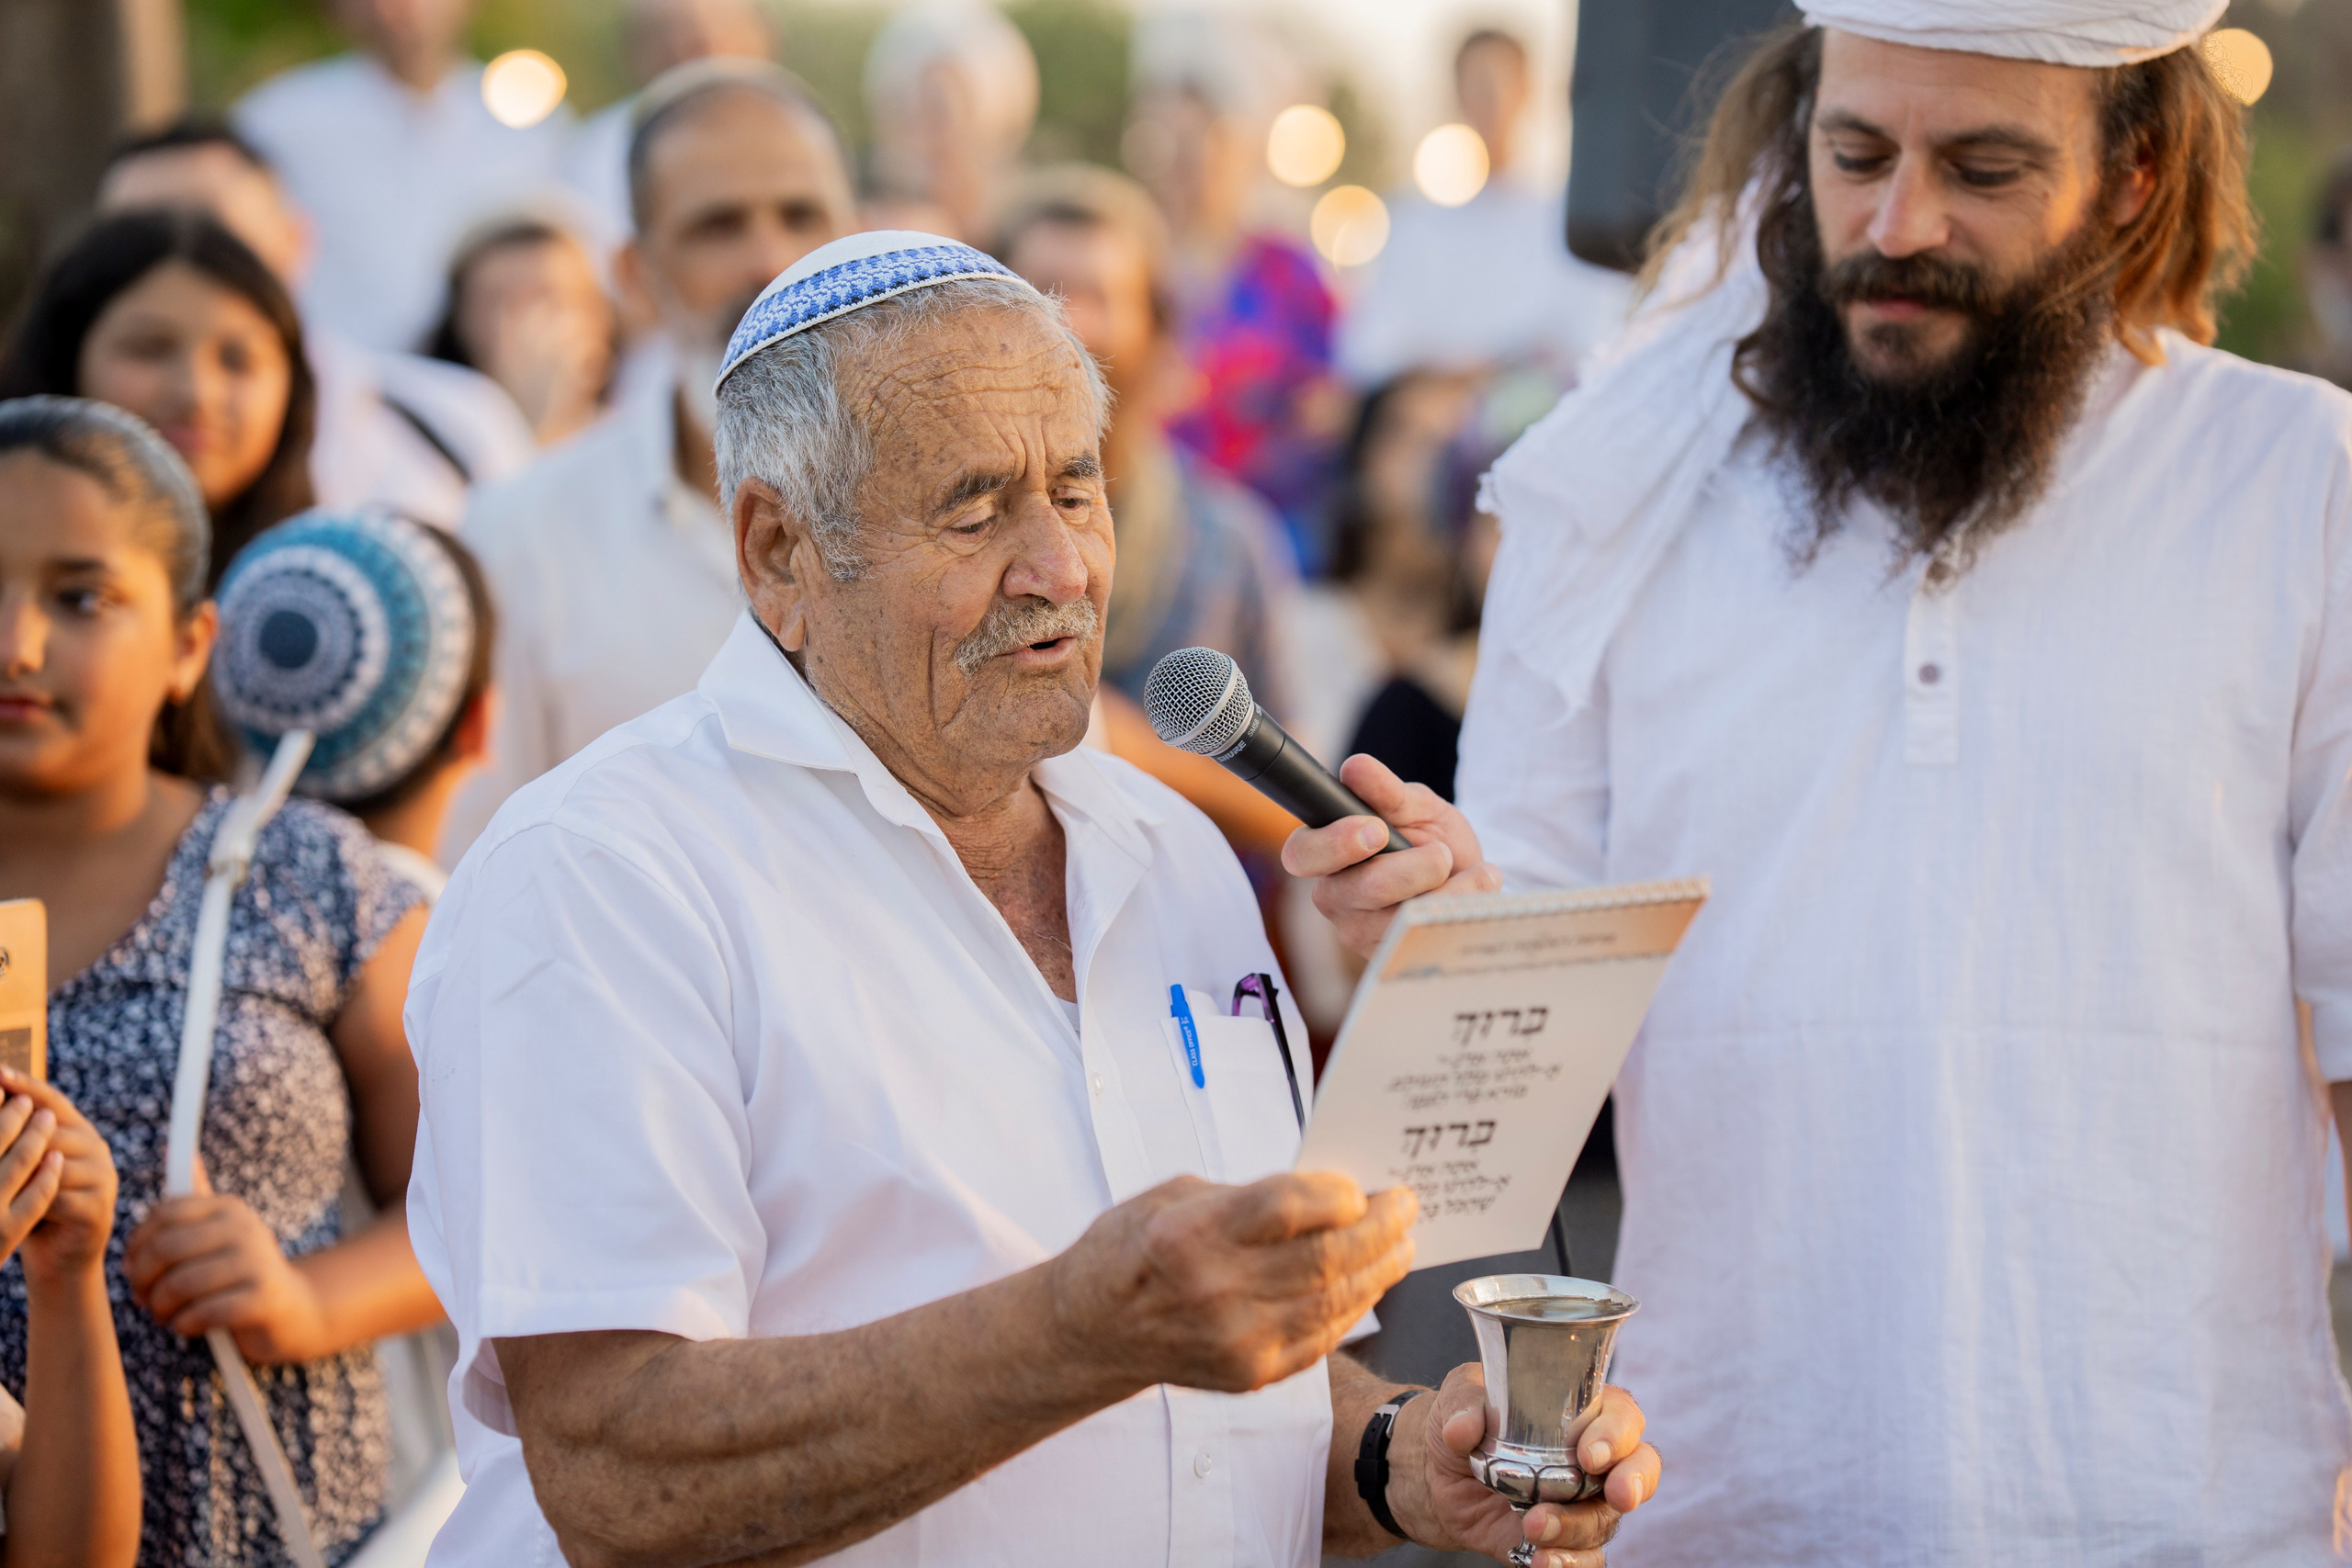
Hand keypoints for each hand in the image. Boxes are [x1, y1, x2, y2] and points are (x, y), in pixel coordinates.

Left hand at [0, 1069, 117, 1284]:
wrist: (61, 1255)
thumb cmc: (33, 1204)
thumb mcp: (25, 1165)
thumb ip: (20, 1137)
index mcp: (79, 1130)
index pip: (50, 1099)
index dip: (24, 1085)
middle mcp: (97, 1146)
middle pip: (48, 1130)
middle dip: (10, 1136)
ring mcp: (103, 1176)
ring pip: (51, 1164)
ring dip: (19, 1176)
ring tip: (1, 1185)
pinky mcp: (99, 1208)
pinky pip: (56, 1198)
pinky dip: (31, 1205)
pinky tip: (17, 1212)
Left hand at [125, 1187, 327, 1362]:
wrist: (293, 1310)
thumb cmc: (243, 1271)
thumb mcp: (222, 1230)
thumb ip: (197, 1194)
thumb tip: (171, 1148)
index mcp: (228, 1208)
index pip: (163, 1215)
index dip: (136, 1246)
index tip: (133, 1269)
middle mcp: (245, 1228)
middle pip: (165, 1250)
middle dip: (143, 1281)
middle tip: (144, 1299)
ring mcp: (257, 1262)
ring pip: (179, 1285)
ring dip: (161, 1308)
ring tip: (165, 1315)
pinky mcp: (262, 1300)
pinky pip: (202, 1313)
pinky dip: (185, 1324)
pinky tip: (188, 1325)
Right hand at [1048, 1172, 1417, 1394]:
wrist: (1089, 1331)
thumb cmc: (1131, 1248)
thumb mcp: (1176, 1195)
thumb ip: (1249, 1196)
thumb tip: (1326, 1194)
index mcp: (1189, 1233)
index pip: (1289, 1206)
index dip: (1338, 1194)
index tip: (1362, 1185)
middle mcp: (1215, 1290)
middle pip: (1326, 1258)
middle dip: (1379, 1228)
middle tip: (1405, 1205)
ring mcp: (1237, 1340)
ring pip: (1335, 1301)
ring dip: (1379, 1269)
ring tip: (1402, 1243)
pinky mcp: (1251, 1374)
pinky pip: (1322, 1337)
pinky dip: (1353, 1307)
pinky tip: (1369, 1283)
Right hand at [1281, 755, 1499, 958]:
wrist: (1467, 878)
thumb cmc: (1430, 837)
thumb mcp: (1416, 807)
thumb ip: (1386, 791)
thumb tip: (1355, 768)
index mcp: (1325, 853)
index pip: (1302, 854)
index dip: (1334, 844)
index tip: (1376, 829)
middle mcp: (1334, 896)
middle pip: (1355, 891)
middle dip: (1406, 870)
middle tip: (1440, 853)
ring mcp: (1360, 931)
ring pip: (1394, 919)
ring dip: (1446, 890)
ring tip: (1477, 871)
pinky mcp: (1391, 956)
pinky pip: (1425, 938)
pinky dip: (1460, 910)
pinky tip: (1478, 891)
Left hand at [1389, 1366, 1659, 1566]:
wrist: (1438, 1473)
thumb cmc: (1464, 1418)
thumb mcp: (1459, 1396)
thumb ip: (1464, 1405)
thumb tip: (1463, 1430)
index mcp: (1581, 1411)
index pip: (1621, 1416)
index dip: (1615, 1434)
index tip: (1591, 1453)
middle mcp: (1594, 1459)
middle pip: (1639, 1468)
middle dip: (1634, 1482)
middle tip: (1617, 1495)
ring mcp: (1583, 1503)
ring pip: (1604, 1520)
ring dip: (1575, 1527)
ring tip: (1533, 1526)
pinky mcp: (1563, 1540)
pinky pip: (1584, 1558)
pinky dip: (1567, 1563)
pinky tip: (1540, 1560)